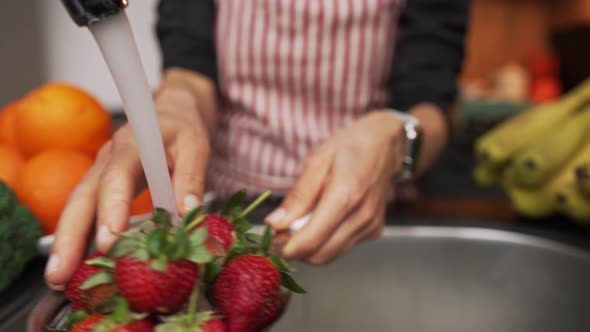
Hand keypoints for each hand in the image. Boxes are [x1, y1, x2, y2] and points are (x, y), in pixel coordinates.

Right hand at [44, 88, 210, 289]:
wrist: (171, 111)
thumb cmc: (182, 127)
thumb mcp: (196, 144)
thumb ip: (192, 175)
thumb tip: (189, 211)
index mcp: (132, 144)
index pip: (117, 176)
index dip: (112, 208)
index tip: (109, 240)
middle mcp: (108, 158)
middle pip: (83, 196)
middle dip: (71, 235)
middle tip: (63, 271)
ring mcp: (100, 172)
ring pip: (77, 207)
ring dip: (66, 242)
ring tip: (58, 278)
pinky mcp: (101, 185)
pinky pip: (84, 211)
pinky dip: (77, 237)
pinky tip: (72, 264)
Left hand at [265, 111, 404, 264]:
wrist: (385, 145)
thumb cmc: (350, 147)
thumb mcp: (317, 161)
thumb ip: (298, 196)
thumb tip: (275, 223)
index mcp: (346, 195)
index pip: (311, 240)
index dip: (285, 248)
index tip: (269, 241)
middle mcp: (361, 216)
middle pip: (319, 255)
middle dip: (294, 251)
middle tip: (278, 234)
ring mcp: (370, 226)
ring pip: (330, 255)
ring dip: (309, 248)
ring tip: (297, 225)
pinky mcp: (374, 231)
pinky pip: (341, 247)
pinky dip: (324, 241)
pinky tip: (320, 221)